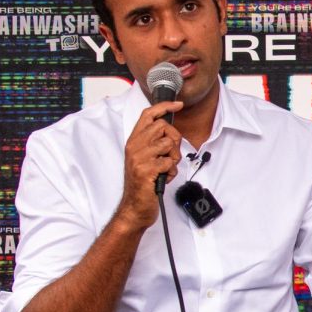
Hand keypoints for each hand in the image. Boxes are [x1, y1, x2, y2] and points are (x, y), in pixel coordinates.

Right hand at [118, 102, 182, 228]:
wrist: (134, 206)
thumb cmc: (143, 183)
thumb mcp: (146, 158)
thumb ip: (154, 143)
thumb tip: (171, 131)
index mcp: (134, 141)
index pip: (148, 115)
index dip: (164, 106)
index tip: (178, 104)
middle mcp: (134, 146)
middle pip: (163, 127)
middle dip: (174, 140)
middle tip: (170, 155)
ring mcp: (139, 158)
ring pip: (168, 144)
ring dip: (173, 158)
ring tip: (165, 169)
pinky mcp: (146, 170)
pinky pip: (169, 161)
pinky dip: (171, 172)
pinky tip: (164, 178)